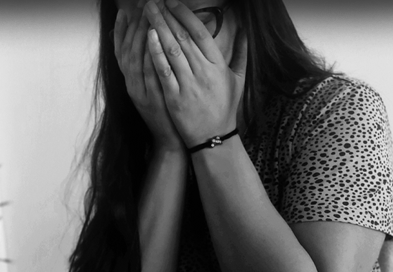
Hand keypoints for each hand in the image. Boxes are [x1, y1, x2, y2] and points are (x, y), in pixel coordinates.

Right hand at [114, 1, 183, 152]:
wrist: (171, 141)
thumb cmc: (166, 112)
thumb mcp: (153, 89)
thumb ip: (150, 69)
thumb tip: (150, 45)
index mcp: (131, 82)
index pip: (122, 51)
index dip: (122, 30)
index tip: (126, 12)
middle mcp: (132, 85)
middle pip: (128, 50)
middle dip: (133, 26)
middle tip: (138, 7)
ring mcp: (141, 92)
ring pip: (136, 58)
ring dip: (140, 34)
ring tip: (146, 14)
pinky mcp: (153, 98)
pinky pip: (149, 71)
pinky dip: (149, 53)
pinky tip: (154, 38)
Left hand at [142, 0, 246, 147]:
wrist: (214, 138)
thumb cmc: (225, 108)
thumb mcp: (238, 80)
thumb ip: (242, 54)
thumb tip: (245, 32)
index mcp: (218, 65)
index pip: (201, 33)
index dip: (185, 15)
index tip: (172, 2)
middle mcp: (204, 72)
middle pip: (183, 38)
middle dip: (167, 16)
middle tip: (153, 1)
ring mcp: (189, 85)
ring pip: (172, 50)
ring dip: (158, 28)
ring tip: (148, 12)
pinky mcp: (175, 98)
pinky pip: (164, 71)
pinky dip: (155, 53)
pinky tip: (148, 37)